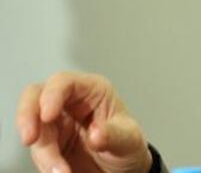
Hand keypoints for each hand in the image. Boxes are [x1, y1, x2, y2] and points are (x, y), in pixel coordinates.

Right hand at [16, 72, 152, 172]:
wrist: (124, 170)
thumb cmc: (128, 145)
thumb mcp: (129, 139)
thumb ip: (113, 135)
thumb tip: (96, 134)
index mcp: (93, 91)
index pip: (65, 81)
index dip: (52, 95)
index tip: (47, 116)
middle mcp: (71, 103)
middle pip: (36, 96)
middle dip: (28, 115)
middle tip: (30, 139)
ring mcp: (57, 123)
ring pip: (34, 128)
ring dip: (42, 151)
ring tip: (61, 171)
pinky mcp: (49, 143)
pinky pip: (36, 149)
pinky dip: (43, 162)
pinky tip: (58, 172)